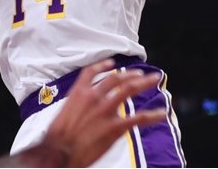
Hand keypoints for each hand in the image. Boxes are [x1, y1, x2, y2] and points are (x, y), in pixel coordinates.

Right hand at [40, 59, 163, 166]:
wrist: (59, 151)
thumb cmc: (56, 137)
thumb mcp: (62, 114)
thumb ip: (75, 107)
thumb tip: (79, 110)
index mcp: (79, 92)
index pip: (92, 72)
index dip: (104, 66)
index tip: (113, 64)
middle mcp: (94, 96)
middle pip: (116, 78)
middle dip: (131, 74)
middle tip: (142, 74)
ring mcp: (105, 110)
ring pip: (128, 89)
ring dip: (143, 83)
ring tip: (153, 80)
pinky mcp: (114, 127)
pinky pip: (138, 118)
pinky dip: (152, 115)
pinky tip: (161, 113)